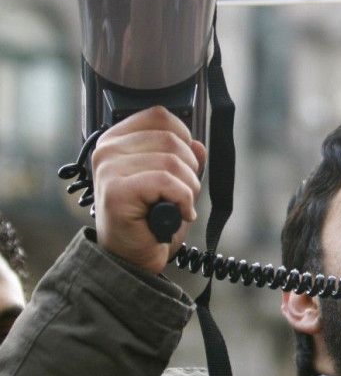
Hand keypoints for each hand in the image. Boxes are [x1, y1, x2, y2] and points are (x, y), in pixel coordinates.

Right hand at [91, 106, 206, 273]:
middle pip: (170, 139)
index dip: (183, 137)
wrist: (132, 259)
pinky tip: (180, 214)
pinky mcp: (116, 190)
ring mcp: (108, 169)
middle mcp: (107, 150)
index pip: (159, 116)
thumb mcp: (170, 182)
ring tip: (180, 205)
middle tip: (184, 193)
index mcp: (116, 140)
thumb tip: (198, 146)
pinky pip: (166, 181)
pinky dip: (183, 199)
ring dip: (189, 187)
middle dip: (190, 168)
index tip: (184, 164)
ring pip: (172, 161)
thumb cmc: (147, 221)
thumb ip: (181, 158)